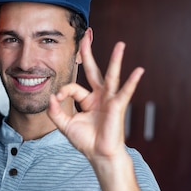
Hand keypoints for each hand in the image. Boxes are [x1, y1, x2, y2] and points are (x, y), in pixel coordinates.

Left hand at [47, 39, 144, 162]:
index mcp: (88, 100)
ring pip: (111, 76)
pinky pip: (125, 92)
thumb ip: (55, 111)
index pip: (73, 87)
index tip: (57, 98)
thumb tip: (52, 96)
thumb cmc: (86, 141)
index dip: (63, 91)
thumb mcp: (65, 125)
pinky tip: (139, 71)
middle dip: (89, 54)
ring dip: (115, 60)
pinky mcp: (117, 106)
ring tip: (120, 45)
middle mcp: (99, 96)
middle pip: (93, 70)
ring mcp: (109, 100)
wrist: (99, 155)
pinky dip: (132, 82)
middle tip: (87, 36)